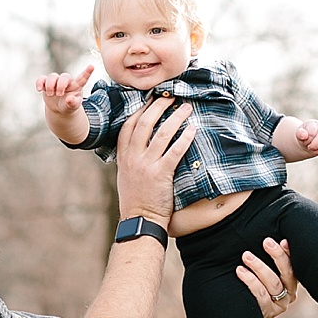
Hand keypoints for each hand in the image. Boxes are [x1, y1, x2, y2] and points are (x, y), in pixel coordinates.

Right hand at [35, 63, 93, 113]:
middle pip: (64, 77)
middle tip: (59, 94)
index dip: (87, 73)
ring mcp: (56, 81)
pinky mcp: (46, 83)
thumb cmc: (69, 105)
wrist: (58, 107)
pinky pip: (41, 79)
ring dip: (50, 86)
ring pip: (52, 77)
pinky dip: (39, 83)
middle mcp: (66, 81)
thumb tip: (69, 99)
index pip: (82, 78)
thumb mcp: (73, 107)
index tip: (92, 66)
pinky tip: (39, 89)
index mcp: (76, 85)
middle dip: (60, 85)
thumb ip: (73, 103)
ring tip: (50, 94)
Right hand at [115, 96, 194, 227]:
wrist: (139, 221)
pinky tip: (193, 129)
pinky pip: (175, 151)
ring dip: (176, 117)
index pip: (129, 125)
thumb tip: (141, 143)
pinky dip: (185, 138)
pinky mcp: (161, 174)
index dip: (141, 108)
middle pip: (145, 122)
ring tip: (187, 108)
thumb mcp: (126, 175)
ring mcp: (146, 165)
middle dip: (159, 105)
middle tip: (172, 96)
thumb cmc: (136, 200)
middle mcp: (133, 158)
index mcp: (123, 156)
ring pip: (162, 133)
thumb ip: (131, 158)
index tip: (152, 98)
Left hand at [236, 237, 297, 317]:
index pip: (295, 264)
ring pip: (273, 283)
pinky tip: (240, 271)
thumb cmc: (252, 288)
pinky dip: (251, 282)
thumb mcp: (262, 274)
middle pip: (288, 273)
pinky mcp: (267, 313)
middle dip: (277, 255)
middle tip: (266, 241)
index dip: (290, 253)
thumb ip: (267, 260)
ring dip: (259, 267)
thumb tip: (265, 238)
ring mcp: (279, 305)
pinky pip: (261, 296)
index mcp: (291, 281)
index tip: (283, 240)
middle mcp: (289, 294)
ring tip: (246, 256)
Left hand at [295, 119, 317, 158]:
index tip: (305, 141)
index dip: (308, 140)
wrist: (310, 140)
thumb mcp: (299, 134)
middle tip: (309, 147)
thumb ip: (300, 133)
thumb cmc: (305, 136)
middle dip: (314, 146)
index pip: (312, 133)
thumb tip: (304, 135)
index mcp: (314, 124)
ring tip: (313, 150)